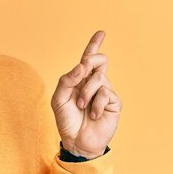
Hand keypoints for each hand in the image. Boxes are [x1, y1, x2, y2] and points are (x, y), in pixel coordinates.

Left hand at [51, 31, 121, 158]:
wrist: (76, 141)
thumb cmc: (66, 119)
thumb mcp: (58, 99)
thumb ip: (66, 80)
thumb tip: (81, 66)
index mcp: (79, 79)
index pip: (87, 59)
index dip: (94, 45)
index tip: (101, 32)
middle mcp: (94, 82)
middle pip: (97, 60)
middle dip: (89, 61)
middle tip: (83, 70)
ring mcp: (105, 91)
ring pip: (98, 77)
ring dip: (86, 93)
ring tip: (82, 106)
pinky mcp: (114, 102)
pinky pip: (105, 93)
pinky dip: (95, 104)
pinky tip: (93, 114)